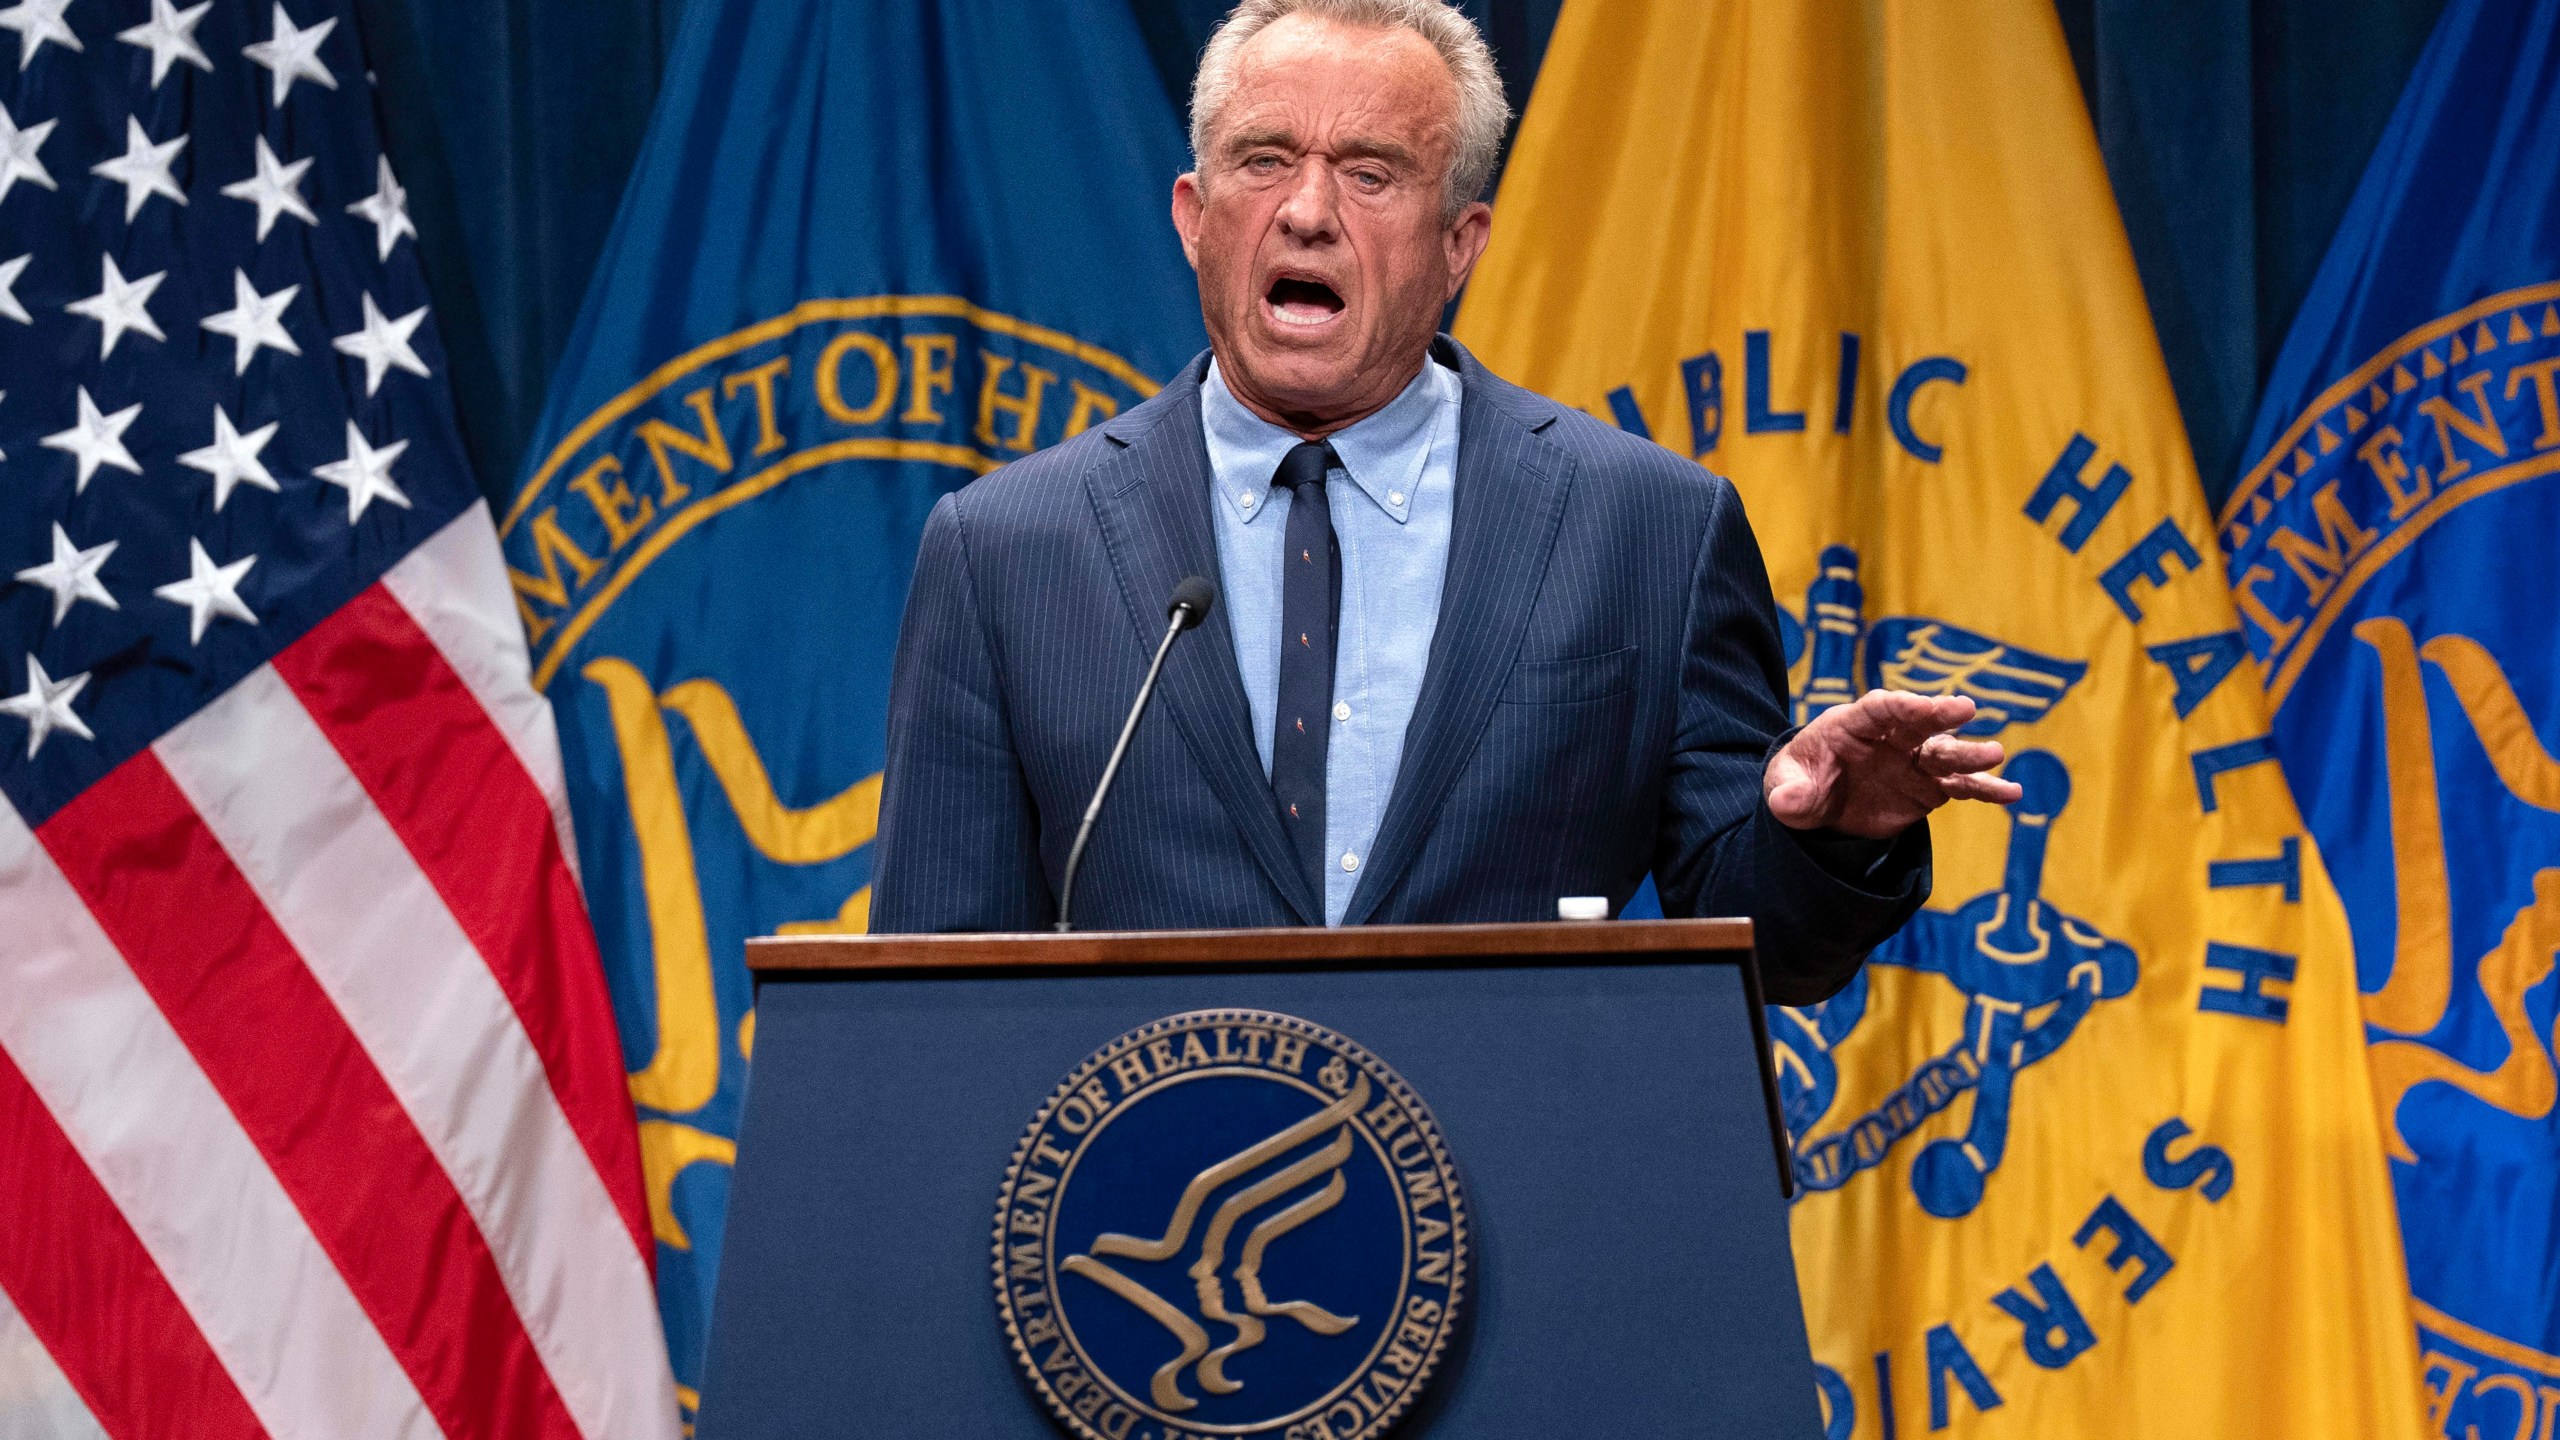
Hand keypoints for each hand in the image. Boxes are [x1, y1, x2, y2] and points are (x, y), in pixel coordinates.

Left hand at [1764, 691, 2023, 838]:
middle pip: (1919, 723)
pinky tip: (2012, 794)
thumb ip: (1789, 794)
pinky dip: (1986, 790)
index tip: (1923, 705)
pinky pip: (1961, 787)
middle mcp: (1891, 737)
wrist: (1819, 804)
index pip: (1879, 708)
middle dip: (1941, 715)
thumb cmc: (1800, 782)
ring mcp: (1914, 761)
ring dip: (1970, 755)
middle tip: (1967, 710)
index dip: (1901, 705)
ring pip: (1946, 754)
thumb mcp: (1785, 788)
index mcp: (1853, 724)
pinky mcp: (1930, 788)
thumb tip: (1785, 805)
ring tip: (1995, 755)